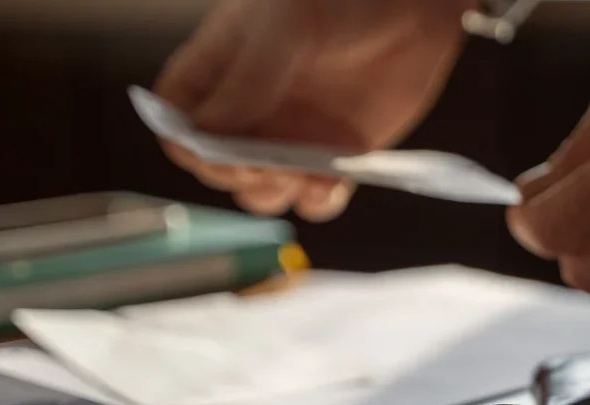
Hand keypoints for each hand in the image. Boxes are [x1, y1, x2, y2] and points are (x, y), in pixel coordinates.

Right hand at [154, 0, 474, 220]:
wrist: (412, 5)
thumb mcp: (284, 24)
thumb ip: (247, 78)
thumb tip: (208, 134)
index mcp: (222, 71)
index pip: (178, 120)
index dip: (185, 143)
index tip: (211, 150)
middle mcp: (252, 110)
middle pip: (215, 166)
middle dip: (231, 174)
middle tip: (261, 163)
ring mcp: (292, 137)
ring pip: (260, 190)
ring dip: (270, 193)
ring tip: (296, 174)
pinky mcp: (337, 156)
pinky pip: (315, 197)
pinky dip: (317, 201)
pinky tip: (327, 184)